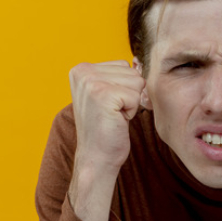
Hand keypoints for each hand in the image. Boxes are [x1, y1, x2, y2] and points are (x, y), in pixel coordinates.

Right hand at [67, 60, 144, 220]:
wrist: (97, 157)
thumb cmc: (106, 128)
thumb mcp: (106, 92)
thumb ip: (117, 75)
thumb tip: (140, 63)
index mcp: (81, 68)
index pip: (124, 65)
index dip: (123, 88)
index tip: (108, 105)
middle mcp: (82, 72)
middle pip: (131, 71)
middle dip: (128, 94)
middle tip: (112, 113)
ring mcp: (91, 82)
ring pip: (136, 82)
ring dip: (130, 102)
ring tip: (113, 116)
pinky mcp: (103, 95)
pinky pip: (136, 96)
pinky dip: (131, 111)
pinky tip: (116, 120)